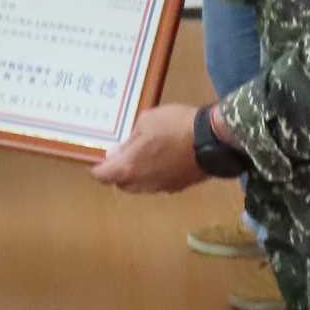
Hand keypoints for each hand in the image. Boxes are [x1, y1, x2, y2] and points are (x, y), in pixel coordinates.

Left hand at [89, 104, 204, 193]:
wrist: (212, 139)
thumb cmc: (174, 125)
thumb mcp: (146, 121)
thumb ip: (129, 140)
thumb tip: (116, 153)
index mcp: (129, 168)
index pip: (102, 176)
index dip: (96, 169)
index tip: (96, 161)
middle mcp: (142, 184)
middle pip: (121, 183)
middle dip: (118, 172)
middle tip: (122, 155)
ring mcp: (161, 188)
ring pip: (141, 186)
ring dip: (137, 175)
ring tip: (144, 156)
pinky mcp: (178, 188)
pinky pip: (158, 184)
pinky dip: (155, 175)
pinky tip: (164, 160)